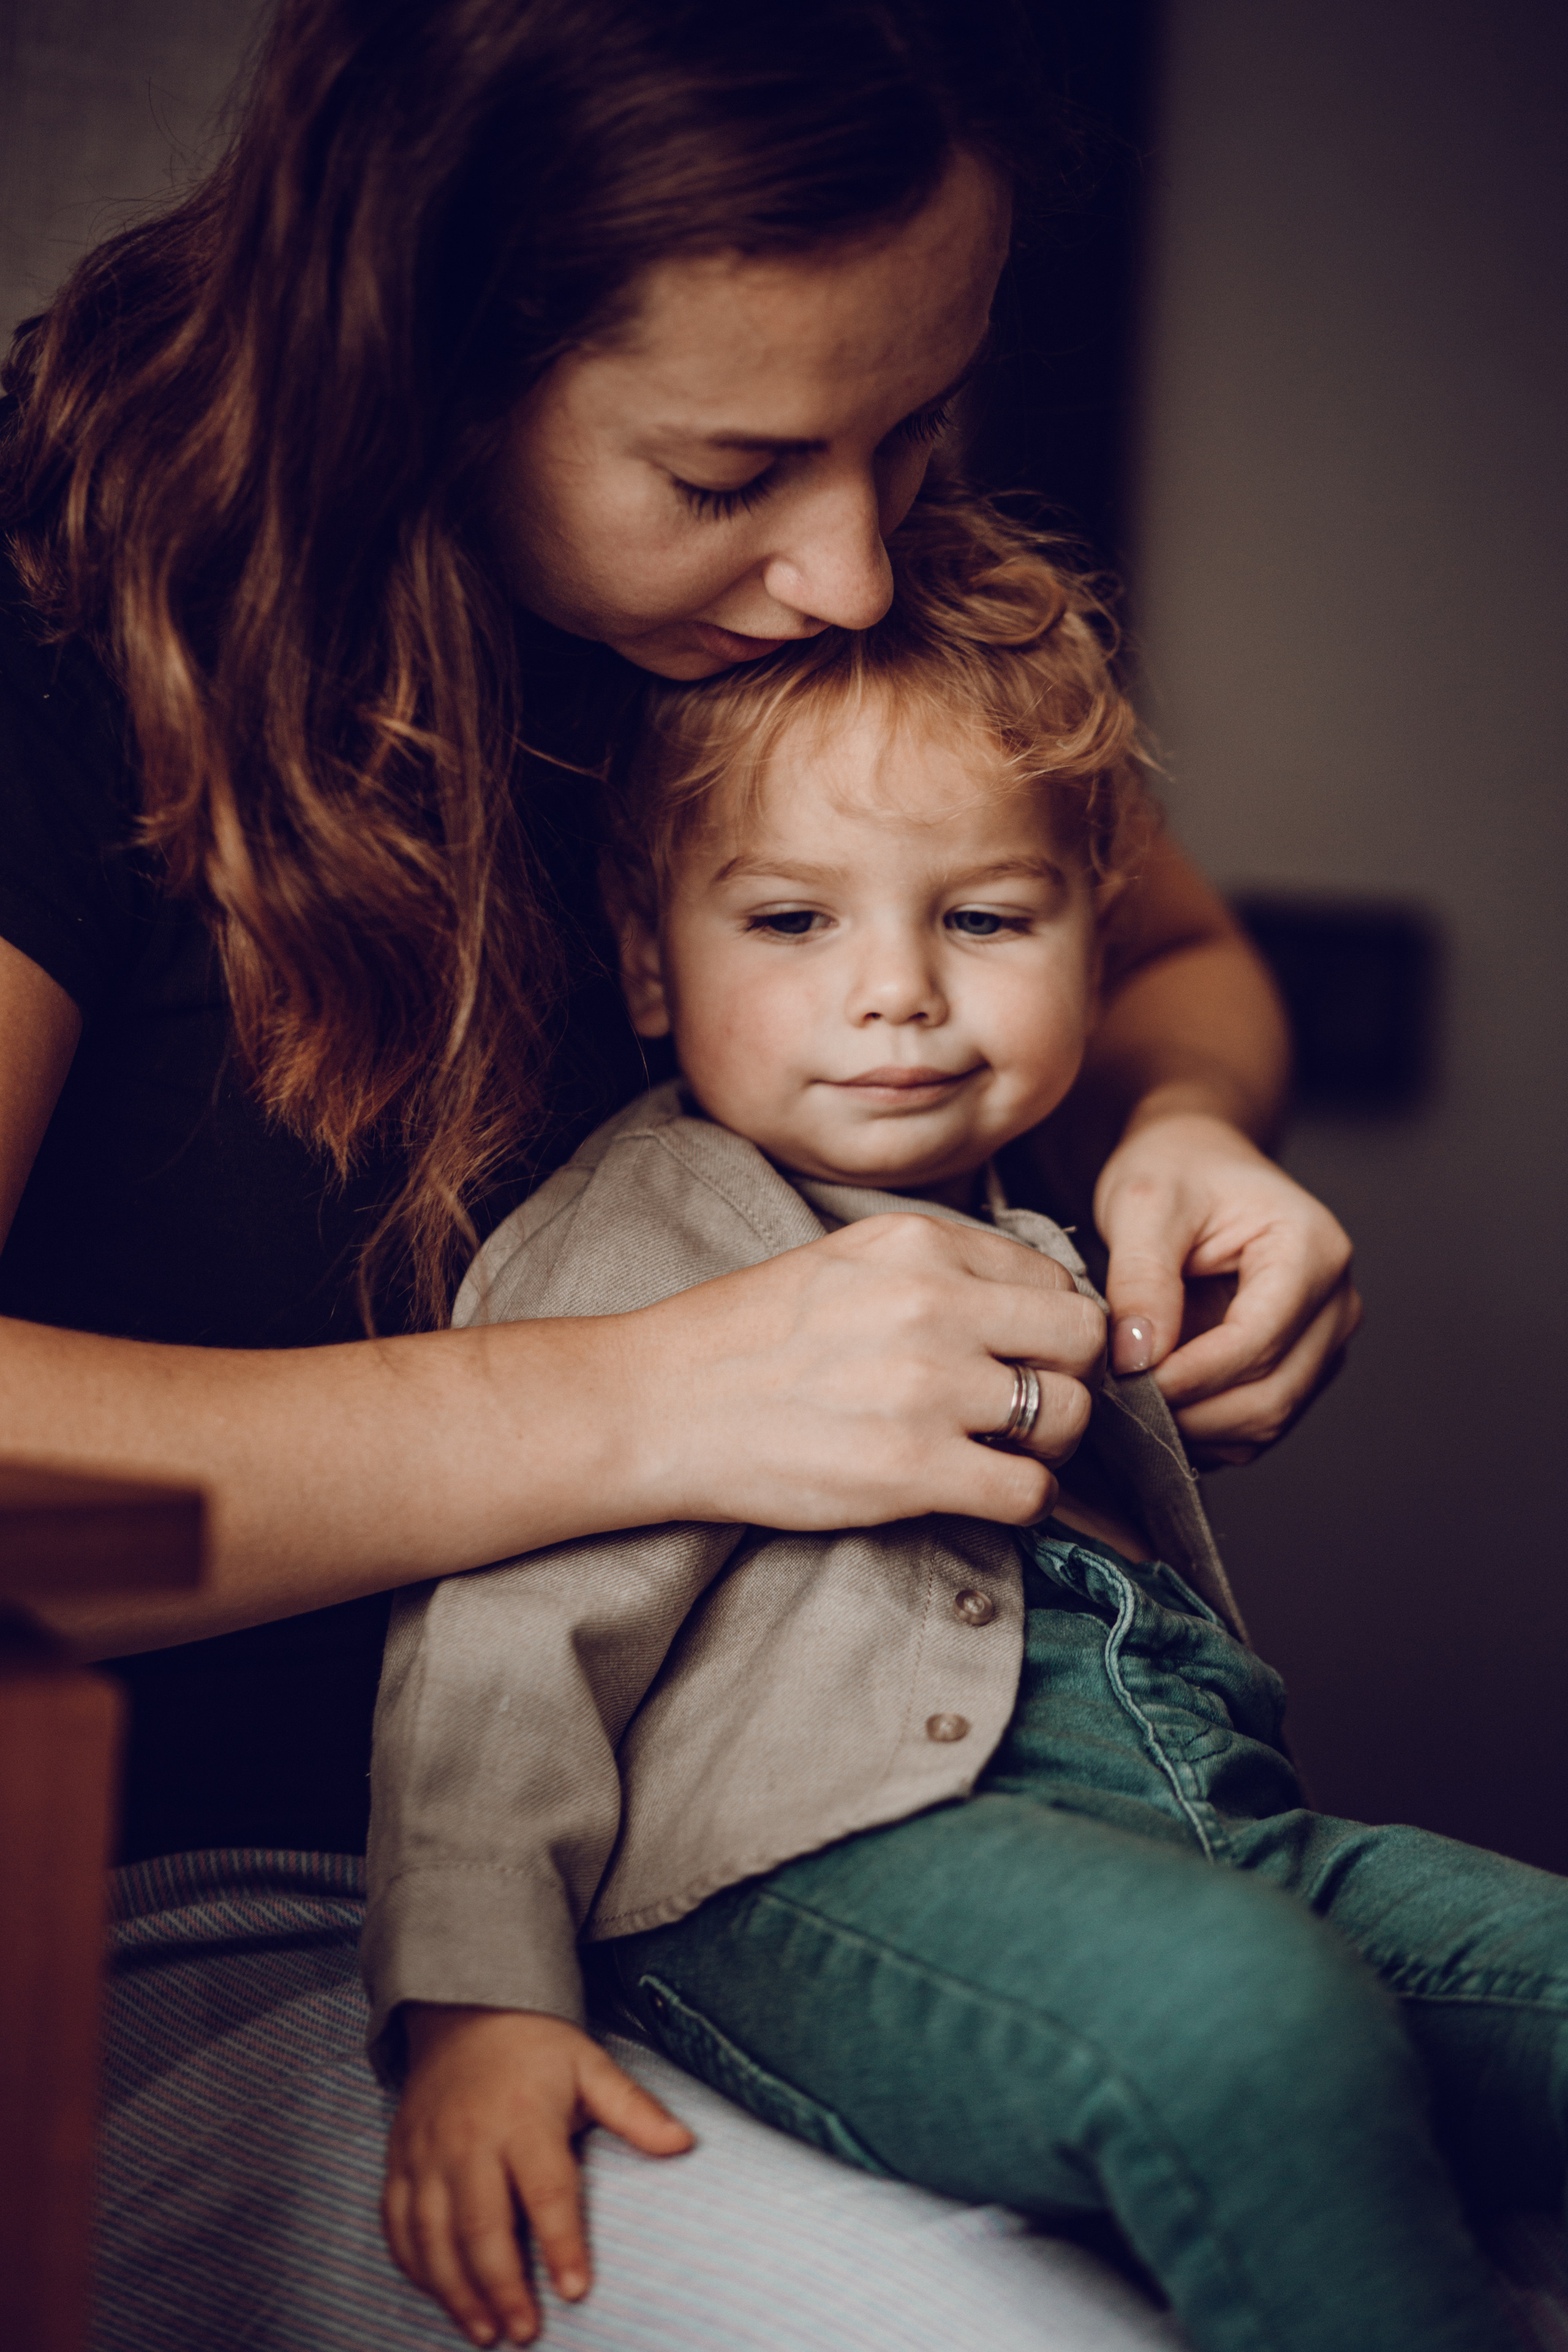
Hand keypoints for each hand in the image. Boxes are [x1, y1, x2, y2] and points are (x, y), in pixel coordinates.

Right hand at [383, 2006, 692, 2345]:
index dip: (561, 2243)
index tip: (575, 2291)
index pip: (546, 2190)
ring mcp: (427, 2152)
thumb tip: (684, 2144)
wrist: (465, 2010)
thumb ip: (633, 2110)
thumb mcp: (590, 2066)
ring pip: (433, 2234)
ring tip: (486, 2333)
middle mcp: (470, 2140)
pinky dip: (415, 2265)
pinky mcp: (400, 2159)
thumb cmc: (536, 2048)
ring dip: (456, 2290)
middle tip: (525, 2332)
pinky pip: (397, 2221)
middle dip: (502, 2287)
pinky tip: (439, 2294)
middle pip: (482, 2225)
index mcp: (523, 2118)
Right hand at [636, 1213, 1105, 1532]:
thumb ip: (936, 1269)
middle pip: (1081, 1339)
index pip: (1053, 1280)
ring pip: (1070, 1415)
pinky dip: (1022, 1500)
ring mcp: (926, 1388)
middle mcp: (933, 1304)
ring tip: (1003, 1452)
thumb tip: (1024, 1303)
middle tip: (1028, 1405)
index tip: (1021, 1356)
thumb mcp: (846, 1258)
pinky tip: (982, 1492)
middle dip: (1069, 1377)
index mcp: (919, 1244)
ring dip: (1050, 1444)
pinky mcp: (912, 1469)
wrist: (660, 1404)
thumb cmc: (745, 1337)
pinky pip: (1029, 1491)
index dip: (1049, 1326)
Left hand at [1094, 1113, 1360, 1464]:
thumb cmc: (1177, 1171)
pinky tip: (1164, 1399)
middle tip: (1122, 1396)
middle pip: (1272, 1394)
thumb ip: (1142, 1277)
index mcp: (1312, 1249)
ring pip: (1269, 1419)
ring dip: (1198, 1424)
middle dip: (1192, 1409)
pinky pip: (1259, 1425)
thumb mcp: (1143, 1204)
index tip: (1127, 1377)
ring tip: (1137, 1394)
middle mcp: (1336, 1301)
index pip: (1258, 1342)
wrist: (1196, 1166)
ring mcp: (1324, 1339)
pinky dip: (1209, 1427)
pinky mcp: (1302, 1367)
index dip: (1190, 1375)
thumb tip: (1139, 1356)